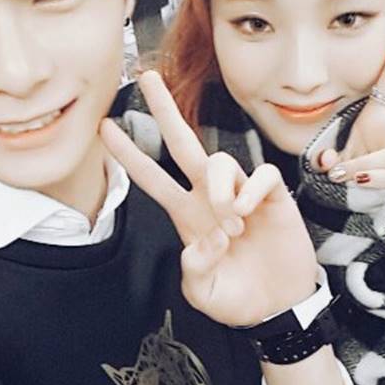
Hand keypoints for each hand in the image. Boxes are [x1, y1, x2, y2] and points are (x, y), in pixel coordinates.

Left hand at [100, 71, 317, 326]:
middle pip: (184, 143)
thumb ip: (194, 274)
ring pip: (221, 160)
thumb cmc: (239, 298)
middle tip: (147, 78)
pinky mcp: (272, 197)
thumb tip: (204, 242)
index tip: (105, 129)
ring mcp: (241, 193)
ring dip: (219, 186)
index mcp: (187, 216)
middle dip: (165, 110)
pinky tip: (249, 212)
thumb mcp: (206, 295)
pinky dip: (251, 189)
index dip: (129, 155)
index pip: (152, 177)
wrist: (279, 306)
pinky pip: (260, 175)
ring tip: (230, 221)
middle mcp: (210, 197)